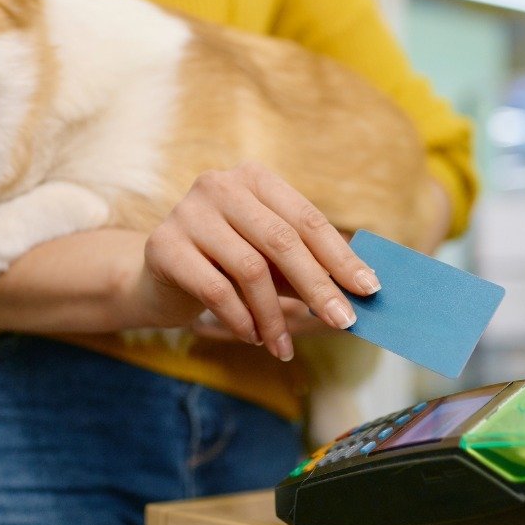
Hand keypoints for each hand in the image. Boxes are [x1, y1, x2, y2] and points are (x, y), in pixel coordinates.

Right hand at [131, 163, 379, 361]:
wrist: (155, 278)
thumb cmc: (226, 266)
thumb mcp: (270, 263)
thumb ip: (307, 268)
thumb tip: (360, 293)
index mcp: (254, 179)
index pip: (306, 219)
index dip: (340, 256)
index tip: (369, 289)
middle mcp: (219, 185)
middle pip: (281, 240)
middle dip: (317, 286)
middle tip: (341, 322)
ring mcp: (188, 212)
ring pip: (250, 269)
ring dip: (274, 316)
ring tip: (282, 346)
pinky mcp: (164, 246)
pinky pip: (215, 290)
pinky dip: (241, 320)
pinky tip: (252, 337)